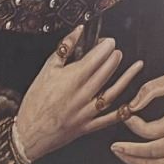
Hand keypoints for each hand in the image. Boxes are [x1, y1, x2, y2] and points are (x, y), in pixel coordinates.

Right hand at [11, 28, 142, 163]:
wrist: (27, 133)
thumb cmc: (35, 101)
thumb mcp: (46, 70)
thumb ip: (64, 49)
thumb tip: (78, 30)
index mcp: (71, 79)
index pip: (96, 58)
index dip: (105, 47)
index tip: (108, 42)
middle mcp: (81, 95)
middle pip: (105, 72)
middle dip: (114, 58)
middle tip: (116, 51)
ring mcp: (86, 112)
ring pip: (112, 93)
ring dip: (126, 78)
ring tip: (136, 66)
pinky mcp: (88, 126)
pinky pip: (109, 119)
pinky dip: (122, 112)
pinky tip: (133, 103)